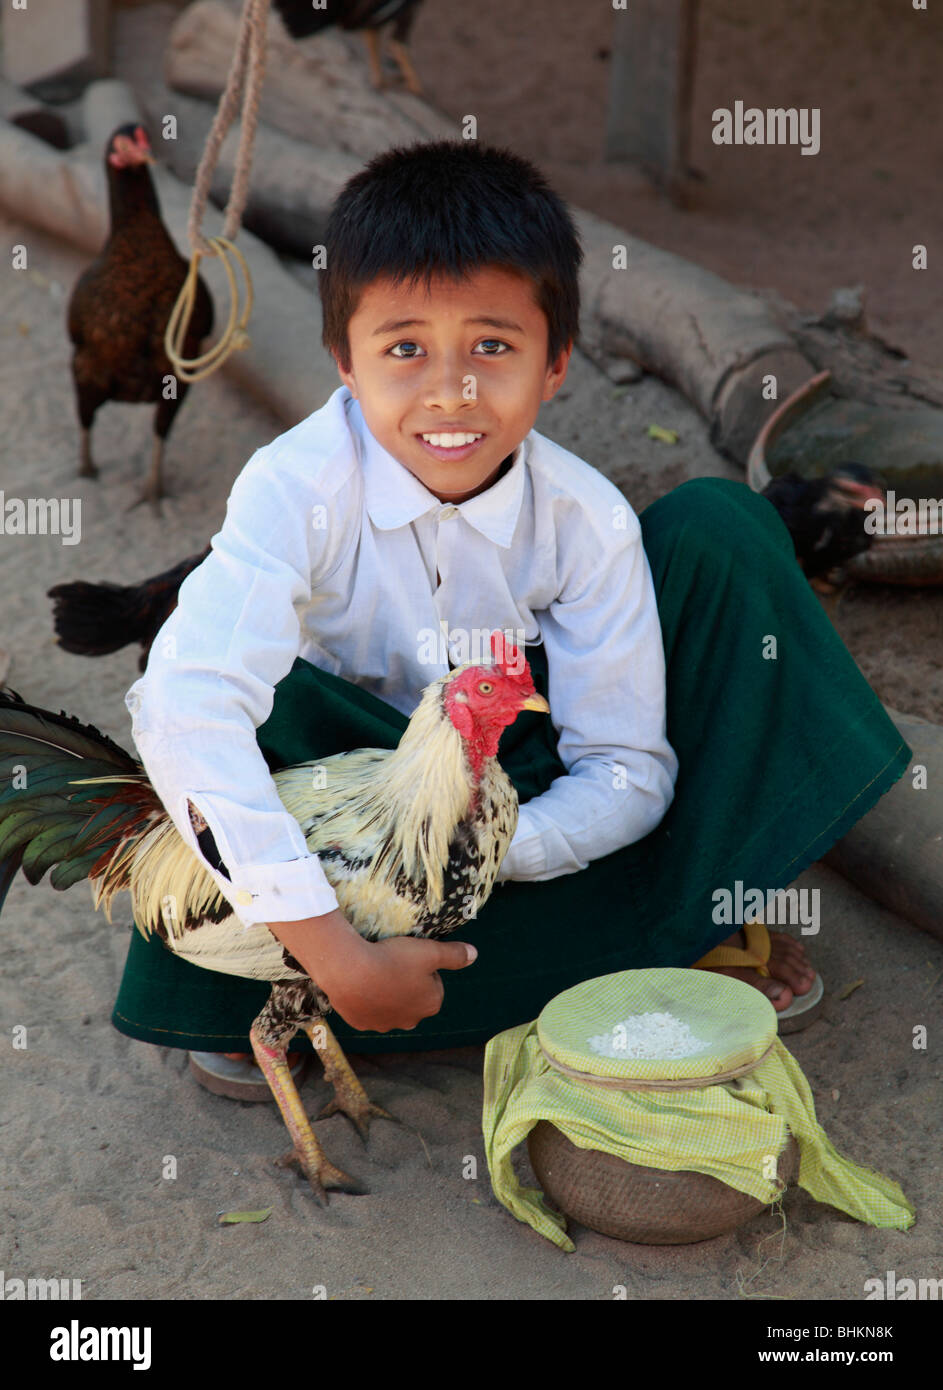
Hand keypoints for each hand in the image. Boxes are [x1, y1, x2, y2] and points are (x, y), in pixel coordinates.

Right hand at [267, 908, 476, 1032]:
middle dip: (405, 984)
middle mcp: (410, 1021)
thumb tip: (474, 955)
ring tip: (374, 972)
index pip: (433, 984)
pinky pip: (367, 1009)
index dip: (422, 968)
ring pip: (389, 1006)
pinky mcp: (361, 1024)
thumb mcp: (429, 951)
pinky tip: (361, 983)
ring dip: (385, 992)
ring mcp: (384, 1024)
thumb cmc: (393, 959)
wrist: (350, 972)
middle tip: (392, 963)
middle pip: (412, 998)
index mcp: (431, 1004)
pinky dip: (365, 998)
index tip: (410, 958)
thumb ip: (454, 955)